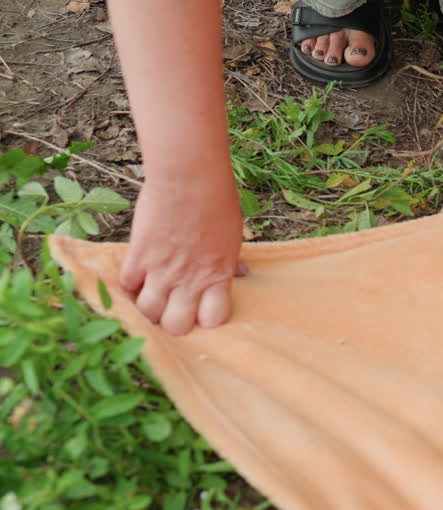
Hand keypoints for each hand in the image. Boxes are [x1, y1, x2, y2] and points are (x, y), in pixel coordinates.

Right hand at [119, 172, 246, 335]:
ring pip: (148, 311)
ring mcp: (161, 271)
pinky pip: (127, 284)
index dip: (205, 319)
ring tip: (152, 295)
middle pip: (175, 325)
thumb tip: (242, 273)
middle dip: (172, 322)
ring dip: (148, 306)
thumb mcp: (233, 236)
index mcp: (218, 277)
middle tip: (171, 308)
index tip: (201, 311)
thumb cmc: (216, 202)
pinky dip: (130, 284)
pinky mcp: (138, 255)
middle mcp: (189, 281)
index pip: (212, 320)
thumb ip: (231, 261)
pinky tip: (137, 275)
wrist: (189, 179)